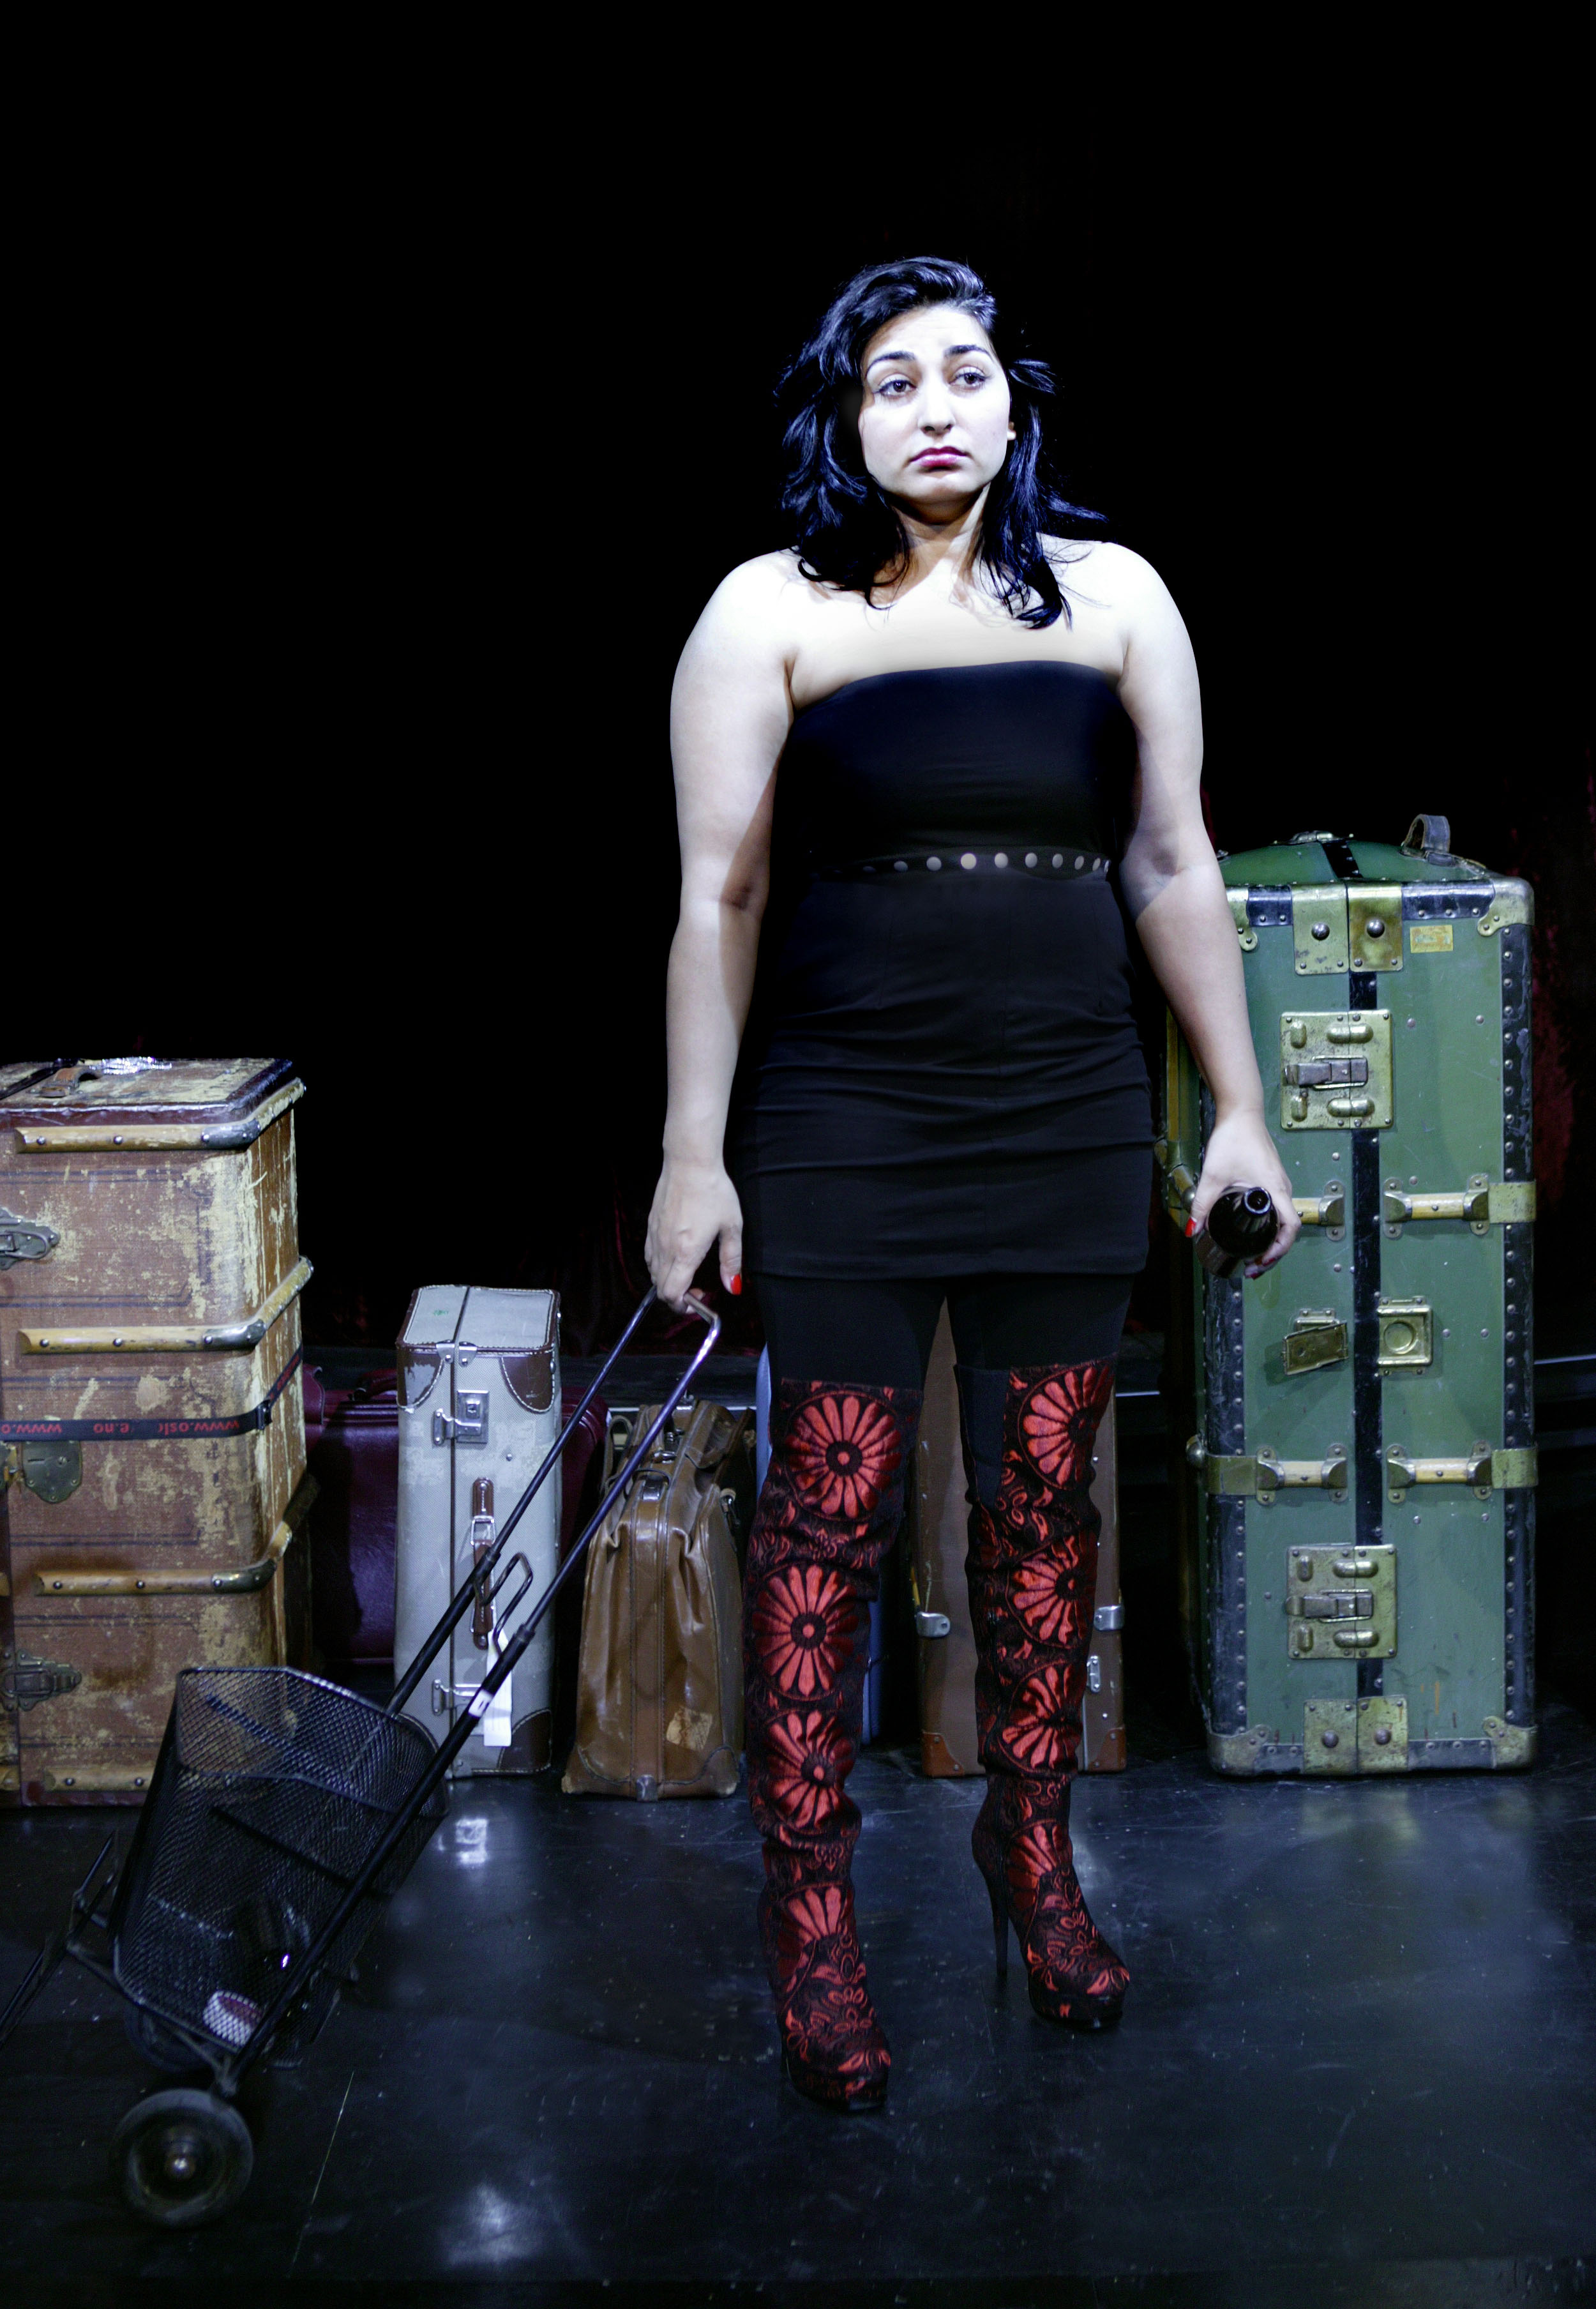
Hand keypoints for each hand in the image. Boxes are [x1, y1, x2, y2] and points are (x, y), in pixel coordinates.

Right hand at [645, 1156, 743, 1310]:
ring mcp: (655, 1237)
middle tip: (695, 1289)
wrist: (689, 1163)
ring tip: (686, 1273)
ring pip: (652, 1273)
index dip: (683, 1306)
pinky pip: (648, 1256)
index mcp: (686, 1252)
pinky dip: (658, 1266)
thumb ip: (731, 1260)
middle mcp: (666, 1248)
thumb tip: (733, 1286)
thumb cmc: (713, 1191)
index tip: (698, 1301)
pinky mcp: (650, 1227)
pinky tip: (674, 1257)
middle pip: (660, 1289)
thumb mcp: (732, 1226)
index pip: (672, 1294)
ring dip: (667, 1281)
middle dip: (677, 1298)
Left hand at [1190, 1108, 1300, 1275]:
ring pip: (1283, 1219)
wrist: (1241, 1113)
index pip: (1290, 1228)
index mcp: (1275, 1189)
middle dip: (1273, 1252)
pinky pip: (1278, 1208)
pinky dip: (1270, 1225)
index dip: (1278, 1249)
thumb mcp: (1214, 1175)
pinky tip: (1254, 1231)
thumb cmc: (1234, 1138)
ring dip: (1272, 1240)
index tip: (1261, 1261)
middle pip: (1288, 1229)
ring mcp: (1280, 1183)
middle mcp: (1283, 1188)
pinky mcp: (1273, 1179)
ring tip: (1254, 1255)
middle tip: (1253, 1267)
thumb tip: (1193, 1230)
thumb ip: (1203, 1204)